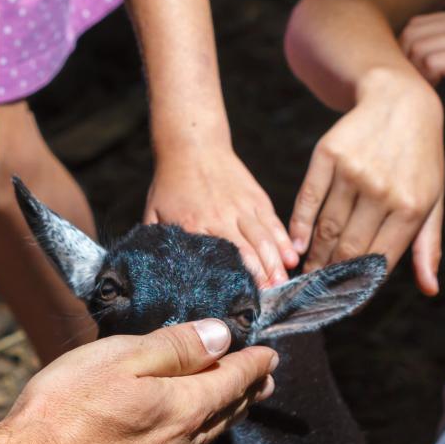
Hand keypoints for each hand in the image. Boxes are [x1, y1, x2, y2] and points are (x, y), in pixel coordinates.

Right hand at [4, 320, 277, 443]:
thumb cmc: (66, 408)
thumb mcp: (121, 358)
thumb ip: (176, 347)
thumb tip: (222, 337)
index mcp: (183, 406)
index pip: (233, 380)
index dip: (254, 362)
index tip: (270, 352)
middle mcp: (181, 442)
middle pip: (227, 412)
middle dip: (249, 390)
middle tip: (265, 378)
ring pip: (207, 435)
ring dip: (227, 414)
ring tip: (237, 402)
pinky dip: (198, 434)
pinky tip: (188, 435)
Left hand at [146, 147, 297, 286]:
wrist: (192, 144)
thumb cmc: (171, 182)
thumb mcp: (154, 212)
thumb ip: (156, 241)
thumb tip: (152, 270)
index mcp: (195, 224)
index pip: (218, 257)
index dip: (232, 279)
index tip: (241, 299)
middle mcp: (222, 217)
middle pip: (248, 251)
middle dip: (262, 276)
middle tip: (270, 299)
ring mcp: (243, 207)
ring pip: (264, 239)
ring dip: (276, 263)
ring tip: (283, 284)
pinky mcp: (256, 198)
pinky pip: (273, 223)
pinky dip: (284, 241)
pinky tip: (292, 257)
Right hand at [290, 70, 444, 294]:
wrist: (400, 101)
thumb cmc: (419, 158)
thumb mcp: (433, 199)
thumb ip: (427, 246)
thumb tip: (430, 288)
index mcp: (411, 207)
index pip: (380, 261)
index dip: (361, 288)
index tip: (348, 304)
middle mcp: (382, 191)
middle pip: (349, 248)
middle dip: (332, 277)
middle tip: (320, 292)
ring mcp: (353, 172)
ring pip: (327, 228)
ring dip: (315, 257)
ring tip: (308, 273)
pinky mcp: (328, 156)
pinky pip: (308, 199)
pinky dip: (299, 226)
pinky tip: (296, 244)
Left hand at [401, 7, 444, 130]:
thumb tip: (415, 59)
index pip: (416, 25)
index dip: (405, 54)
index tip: (416, 79)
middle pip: (412, 33)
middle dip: (405, 63)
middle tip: (418, 87)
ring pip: (419, 48)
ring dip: (415, 74)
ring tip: (429, 91)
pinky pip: (434, 62)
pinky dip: (427, 80)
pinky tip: (437, 92)